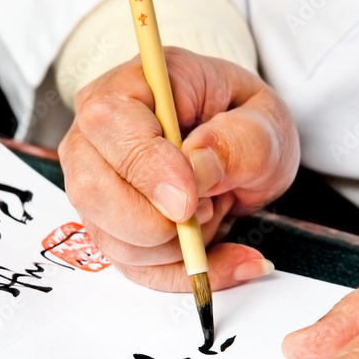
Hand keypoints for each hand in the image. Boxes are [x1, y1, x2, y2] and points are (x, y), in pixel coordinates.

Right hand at [58, 47, 299, 290]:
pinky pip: (134, 268)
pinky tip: (223, 257)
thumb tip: (197, 167)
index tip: (189, 198)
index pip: (109, 121)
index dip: (146, 166)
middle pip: (92, 190)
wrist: (240, 149)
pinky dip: (183, 272)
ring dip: (176, 246)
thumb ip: (240, 141)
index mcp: (133, 85)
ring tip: (214, 210)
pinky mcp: (107, 227)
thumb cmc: (244, 125)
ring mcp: (94, 184)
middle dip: (157, 221)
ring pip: (112, 238)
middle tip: (209, 207)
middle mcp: (97, 135)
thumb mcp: (266, 123)